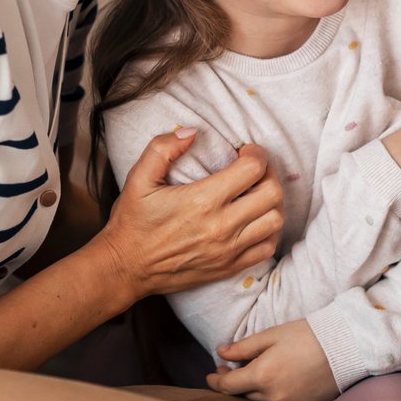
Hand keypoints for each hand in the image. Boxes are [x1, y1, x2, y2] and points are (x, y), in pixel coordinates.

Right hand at [98, 131, 282, 297]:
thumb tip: (191, 132)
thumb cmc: (132, 223)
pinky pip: (267, 248)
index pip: (253, 168)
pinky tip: (254, 221)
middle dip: (269, 174)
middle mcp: (221, 226)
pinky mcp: (229, 267)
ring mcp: (228, 250)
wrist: (126, 268)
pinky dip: (268, 231)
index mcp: (202, 200)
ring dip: (272, 203)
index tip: (244, 151)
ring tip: (256, 194)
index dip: (256, 153)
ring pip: (275, 221)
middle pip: (272, 193)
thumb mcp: (138, 179)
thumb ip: (162, 149)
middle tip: (254, 170)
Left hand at [209, 320, 338, 400]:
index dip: (215, 380)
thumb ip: (243, 347)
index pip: (227, 386)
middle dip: (235, 384)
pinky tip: (282, 388)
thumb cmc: (307, 335)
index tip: (211, 375)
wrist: (345, 346)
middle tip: (232, 370)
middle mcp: (274, 396)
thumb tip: (220, 352)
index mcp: (262, 375)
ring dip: (258, 392)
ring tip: (261, 376)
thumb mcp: (271, 335)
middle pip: (244, 396)